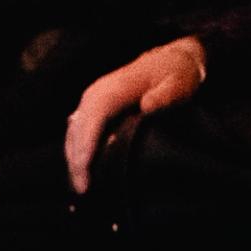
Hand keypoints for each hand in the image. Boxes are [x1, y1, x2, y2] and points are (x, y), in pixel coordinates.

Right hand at [63, 36, 206, 194]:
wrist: (168, 61)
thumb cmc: (173, 75)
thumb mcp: (178, 82)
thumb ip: (165, 95)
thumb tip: (148, 107)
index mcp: (114, 88)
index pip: (93, 116)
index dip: (87, 144)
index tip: (86, 169)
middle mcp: (96, 93)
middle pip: (77, 129)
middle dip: (76, 160)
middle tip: (83, 190)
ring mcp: (90, 101)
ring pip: (73, 133)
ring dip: (73, 160)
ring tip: (80, 187)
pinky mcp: (91, 109)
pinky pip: (76, 132)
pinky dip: (75, 153)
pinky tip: (80, 172)